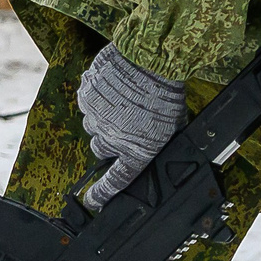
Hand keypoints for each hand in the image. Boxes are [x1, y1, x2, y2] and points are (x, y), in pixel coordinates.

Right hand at [74, 45, 186, 207]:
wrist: (152, 59)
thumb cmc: (167, 91)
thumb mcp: (174, 124)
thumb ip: (159, 140)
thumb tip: (158, 146)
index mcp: (136, 150)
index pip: (116, 181)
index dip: (103, 194)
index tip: (93, 201)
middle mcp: (112, 139)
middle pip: (102, 149)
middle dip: (111, 140)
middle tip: (126, 123)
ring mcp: (96, 119)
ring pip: (94, 126)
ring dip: (105, 118)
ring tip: (123, 100)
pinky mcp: (86, 98)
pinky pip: (88, 103)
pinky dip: (98, 98)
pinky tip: (114, 87)